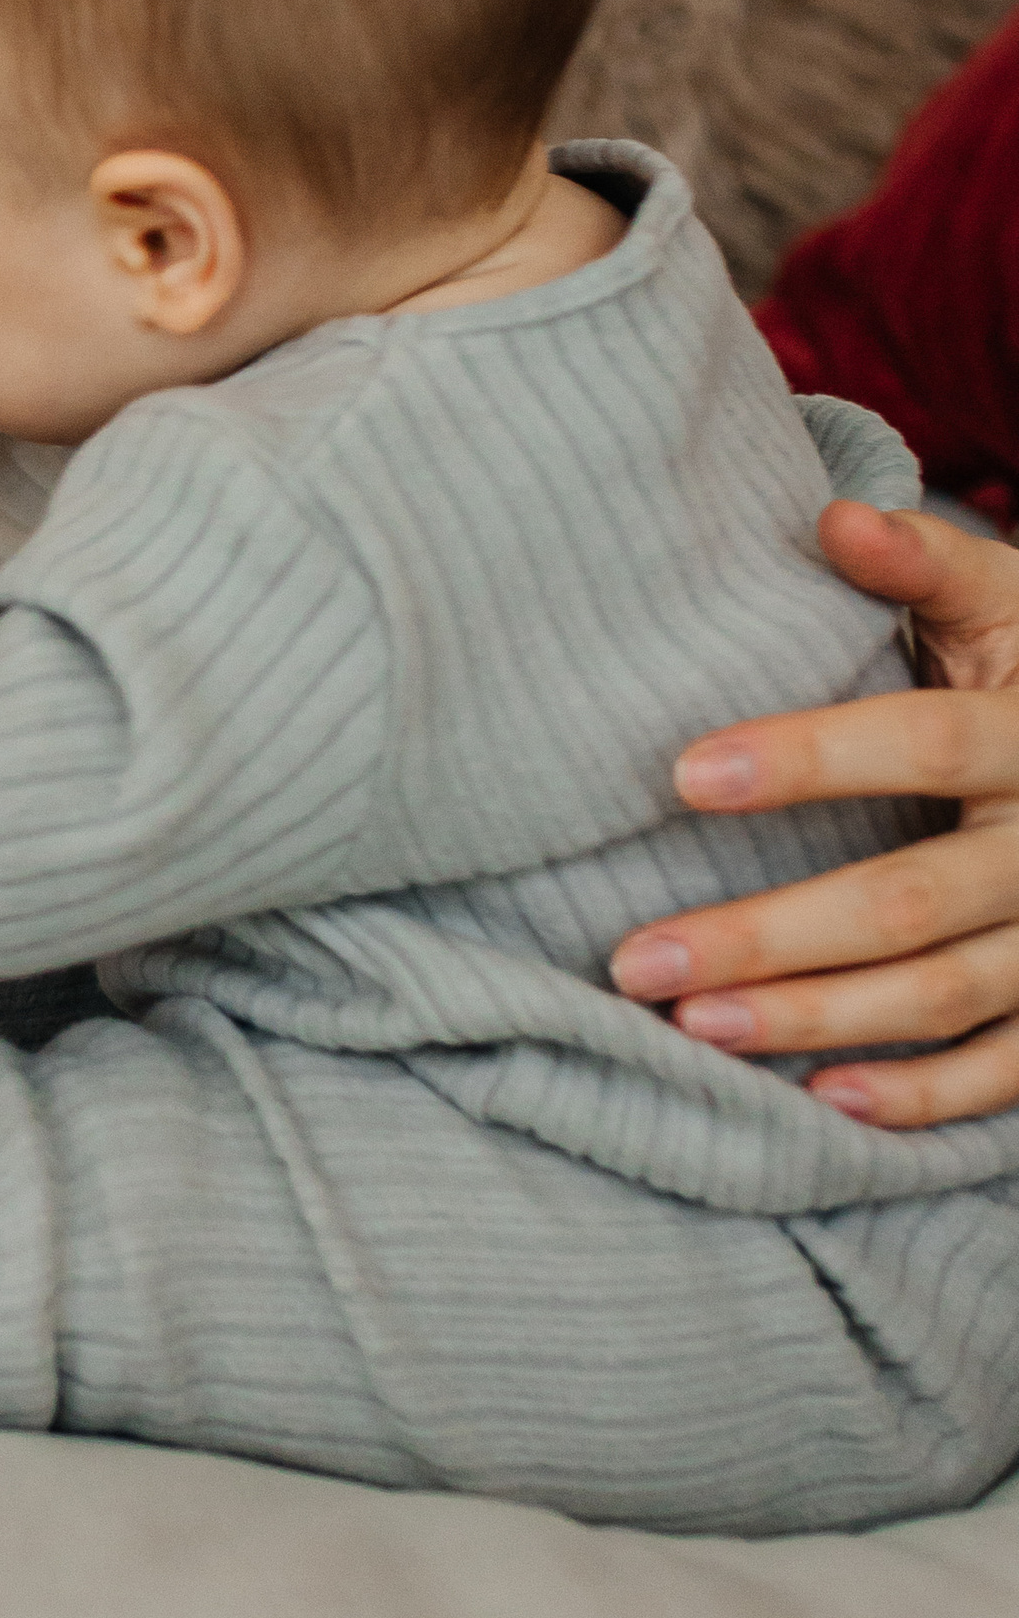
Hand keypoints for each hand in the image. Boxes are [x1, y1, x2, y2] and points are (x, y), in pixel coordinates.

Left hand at [611, 502, 1018, 1125]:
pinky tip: (825, 1100)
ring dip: (817, 1018)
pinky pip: (1011, 1068)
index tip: (682, 775)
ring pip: (945, 992)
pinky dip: (926, 1097)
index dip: (810, 759)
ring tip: (691, 1027)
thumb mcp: (1005, 601)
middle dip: (771, 936)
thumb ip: (923, 563)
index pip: (922, 745)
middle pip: (912, 899)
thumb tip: (833, 517)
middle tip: (636, 959)